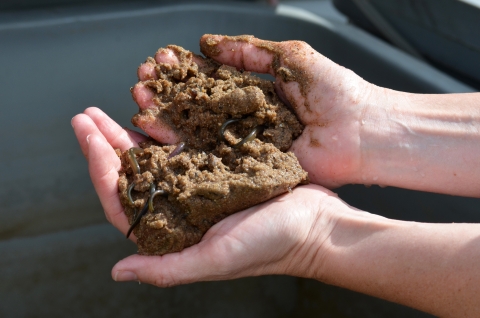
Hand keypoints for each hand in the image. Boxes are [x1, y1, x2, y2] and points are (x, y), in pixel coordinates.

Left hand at [72, 108, 338, 284]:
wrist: (316, 224)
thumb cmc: (272, 245)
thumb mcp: (218, 260)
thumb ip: (167, 269)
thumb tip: (117, 271)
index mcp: (173, 232)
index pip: (121, 199)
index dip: (99, 167)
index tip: (88, 133)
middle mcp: (179, 208)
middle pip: (132, 174)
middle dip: (106, 143)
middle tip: (88, 115)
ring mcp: (198, 186)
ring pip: (155, 155)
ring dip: (132, 130)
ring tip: (116, 105)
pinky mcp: (218, 168)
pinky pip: (186, 143)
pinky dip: (170, 124)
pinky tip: (158, 107)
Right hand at [132, 35, 374, 187]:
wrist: (363, 132)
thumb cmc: (335, 91)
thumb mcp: (291, 57)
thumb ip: (249, 50)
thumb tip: (207, 42)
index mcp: (254, 91)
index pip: (210, 79)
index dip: (184, 70)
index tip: (160, 59)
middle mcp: (244, 118)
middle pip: (198, 106)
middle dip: (167, 93)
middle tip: (141, 81)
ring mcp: (245, 144)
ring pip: (198, 131)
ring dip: (167, 118)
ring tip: (140, 103)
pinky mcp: (249, 169)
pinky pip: (212, 159)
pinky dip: (184, 149)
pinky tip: (157, 138)